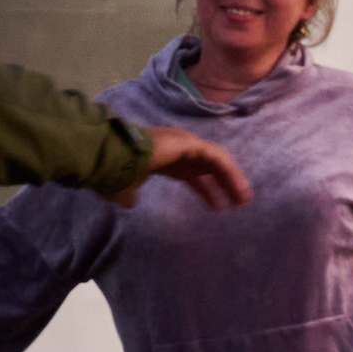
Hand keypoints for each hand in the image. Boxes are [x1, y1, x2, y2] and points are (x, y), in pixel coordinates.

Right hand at [104, 126, 251, 210]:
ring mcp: (185, 143)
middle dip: (226, 185)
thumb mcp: (124, 188)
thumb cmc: (113, 174)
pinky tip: (239, 189)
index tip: (218, 207)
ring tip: (244, 200)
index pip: (194, 175)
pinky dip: (230, 173)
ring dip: (233, 180)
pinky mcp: (190, 143)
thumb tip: (129, 202)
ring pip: (218, 162)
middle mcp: (178, 150)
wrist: (108, 159)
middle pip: (210, 168)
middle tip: (240, 204)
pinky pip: (218, 158)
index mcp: (166, 160)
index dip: (207, 191)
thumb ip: (130, 194)